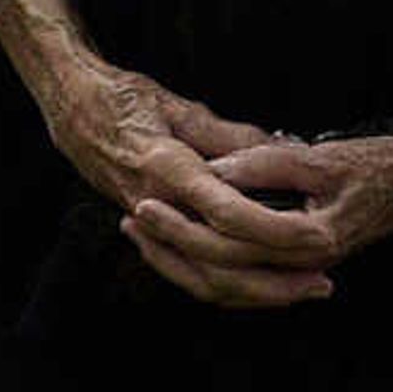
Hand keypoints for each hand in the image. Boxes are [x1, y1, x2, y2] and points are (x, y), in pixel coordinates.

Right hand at [21, 54, 329, 305]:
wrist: (71, 111)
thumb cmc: (123, 99)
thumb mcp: (178, 106)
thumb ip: (228, 134)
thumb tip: (278, 147)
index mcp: (166, 169)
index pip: (226, 212)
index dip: (273, 231)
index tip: (313, 239)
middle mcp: (157, 206)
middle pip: (219, 264)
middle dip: (274, 281)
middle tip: (322, 283)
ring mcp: (150, 225)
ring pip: (204, 278)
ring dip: (255, 292)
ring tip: (301, 291)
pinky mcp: (149, 232)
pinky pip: (189, 272)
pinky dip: (226, 285)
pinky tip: (258, 287)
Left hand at [122, 131, 392, 309]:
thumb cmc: (377, 164)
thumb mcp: (321, 156)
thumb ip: (268, 163)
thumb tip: (215, 169)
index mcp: (312, 240)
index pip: (233, 240)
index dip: (186, 223)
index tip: (149, 201)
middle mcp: (305, 265)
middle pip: (224, 271)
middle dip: (172, 248)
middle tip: (134, 219)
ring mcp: (301, 270)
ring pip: (230, 287)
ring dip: (184, 265)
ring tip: (145, 238)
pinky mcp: (297, 266)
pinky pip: (244, 283)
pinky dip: (208, 270)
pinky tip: (181, 250)